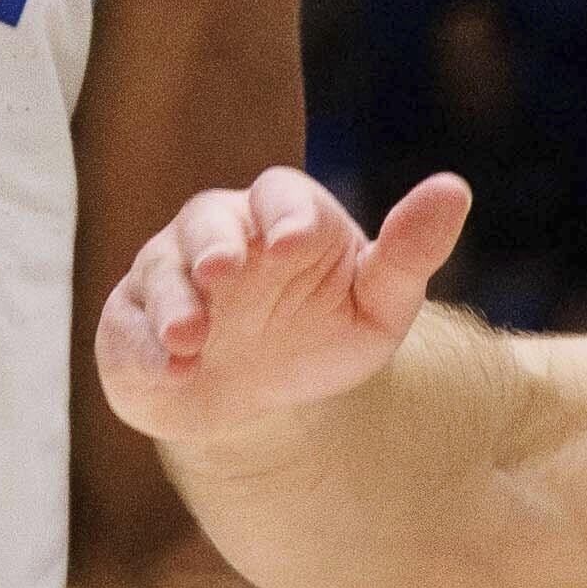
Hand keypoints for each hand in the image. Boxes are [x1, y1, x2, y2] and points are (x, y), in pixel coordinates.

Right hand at [94, 164, 467, 438]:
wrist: (254, 400)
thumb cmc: (320, 335)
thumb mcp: (378, 305)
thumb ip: (410, 253)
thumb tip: (455, 187)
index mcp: (284, 218)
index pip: (282, 195)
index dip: (289, 215)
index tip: (298, 244)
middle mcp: (220, 234)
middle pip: (208, 218)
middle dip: (215, 243)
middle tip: (225, 271)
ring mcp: (170, 275)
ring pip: (161, 271)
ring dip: (176, 302)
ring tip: (191, 336)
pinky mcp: (132, 321)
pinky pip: (131, 328)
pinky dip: (148, 349)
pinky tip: (171, 369)